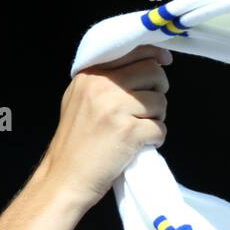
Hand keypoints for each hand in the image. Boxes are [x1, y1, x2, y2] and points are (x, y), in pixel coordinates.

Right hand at [34, 45, 171, 212]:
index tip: (164, 60)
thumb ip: (104, 79)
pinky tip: (142, 145)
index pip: (132, 51)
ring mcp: (116, 108)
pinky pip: (160, 128)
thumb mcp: (79, 98)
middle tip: (150, 108)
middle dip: (159, 89)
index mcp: (91, 74)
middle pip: (153, 72)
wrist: (64, 178)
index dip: (155, 55)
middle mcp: (103, 85)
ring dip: (157, 118)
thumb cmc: (75, 142)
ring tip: (140, 130)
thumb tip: (142, 63)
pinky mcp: (129, 132)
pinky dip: (156, 138)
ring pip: (160, 101)